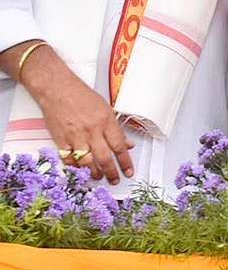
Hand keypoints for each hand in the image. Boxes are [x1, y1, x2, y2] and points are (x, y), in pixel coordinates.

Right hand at [18, 46, 133, 184]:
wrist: (57, 90)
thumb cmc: (82, 96)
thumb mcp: (106, 108)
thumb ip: (116, 129)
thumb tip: (127, 144)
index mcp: (105, 122)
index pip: (119, 146)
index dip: (125, 162)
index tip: (129, 171)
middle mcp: (91, 131)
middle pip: (104, 158)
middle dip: (111, 172)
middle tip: (115, 180)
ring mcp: (75, 136)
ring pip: (86, 162)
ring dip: (94, 173)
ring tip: (99, 177)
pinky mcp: (60, 140)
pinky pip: (69, 159)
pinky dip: (75, 167)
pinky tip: (80, 171)